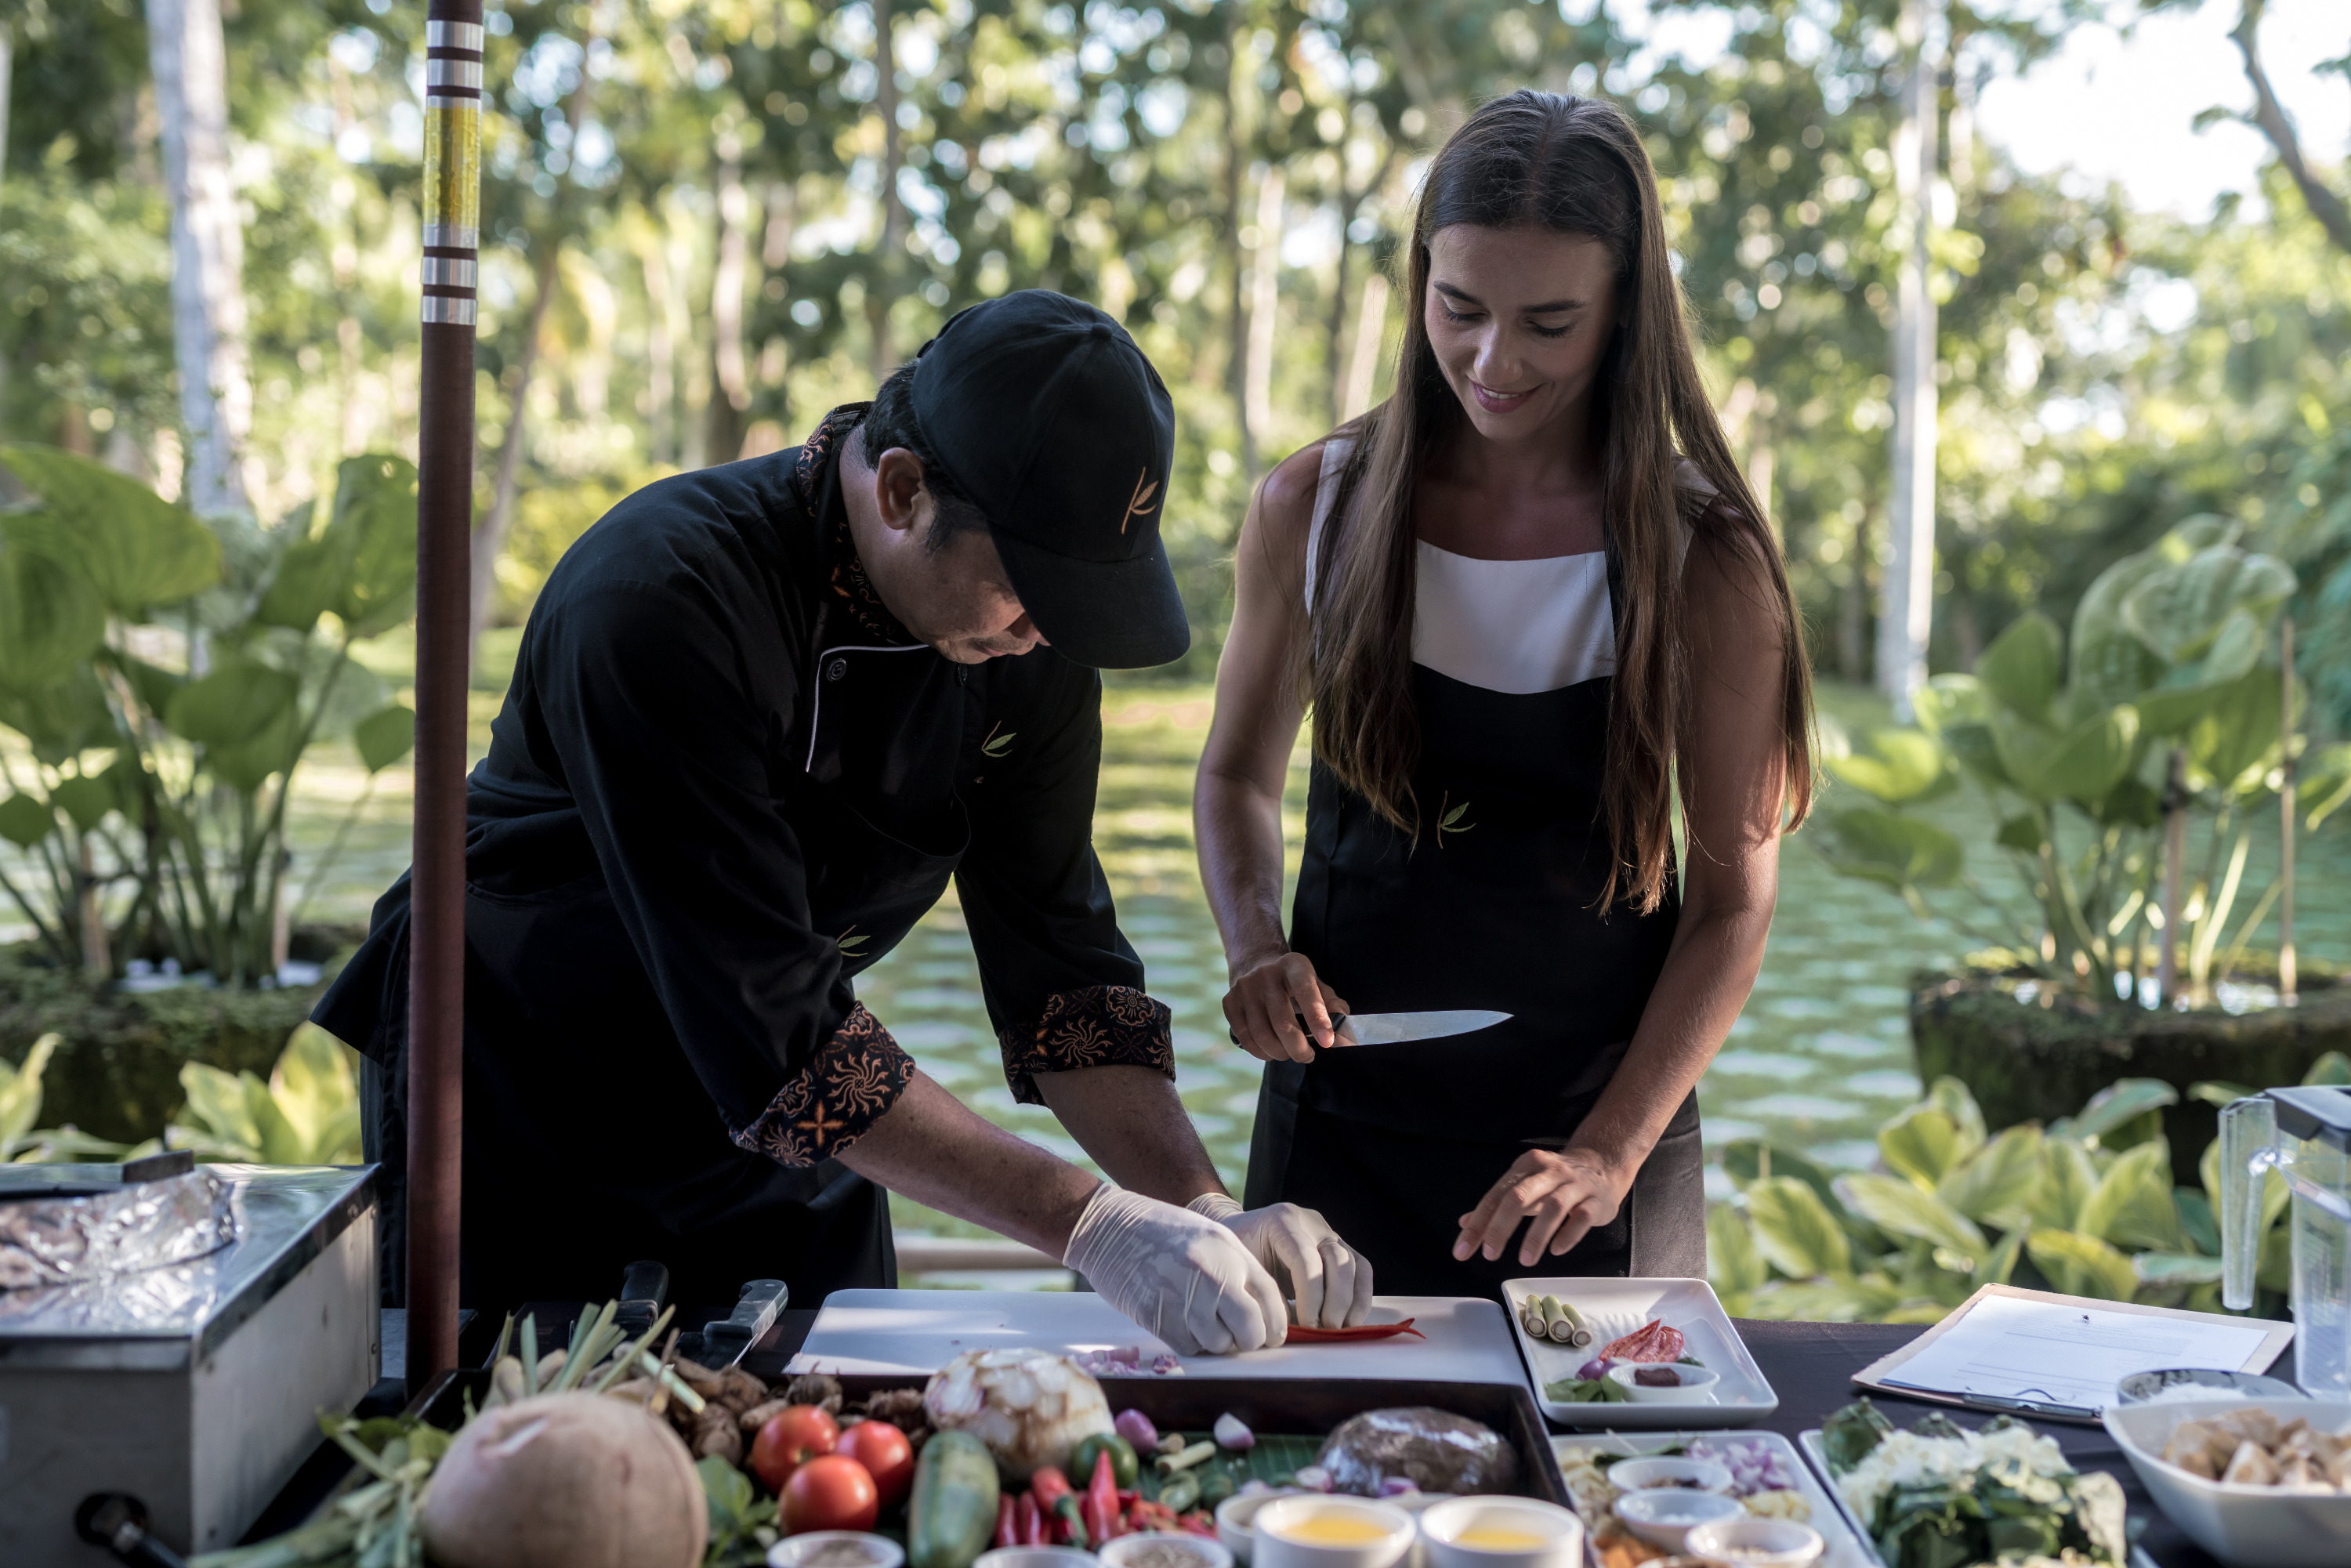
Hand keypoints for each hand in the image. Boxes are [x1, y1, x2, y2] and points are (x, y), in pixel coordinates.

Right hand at [1062, 1184, 1288, 1354]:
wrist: (1109, 1227)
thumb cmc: (1162, 1231)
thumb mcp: (1210, 1237)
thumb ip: (1237, 1269)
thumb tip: (1262, 1311)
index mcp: (1229, 1252)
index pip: (1271, 1300)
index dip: (1277, 1325)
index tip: (1271, 1335)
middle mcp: (1212, 1275)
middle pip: (1251, 1330)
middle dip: (1248, 1340)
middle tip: (1238, 1336)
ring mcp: (1184, 1298)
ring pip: (1219, 1345)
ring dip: (1216, 1342)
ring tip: (1202, 1321)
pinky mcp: (1157, 1318)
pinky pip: (1188, 1347)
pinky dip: (1189, 1341)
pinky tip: (1178, 1319)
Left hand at [1189, 1194, 1374, 1328]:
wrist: (1241, 1232)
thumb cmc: (1237, 1253)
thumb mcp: (1242, 1268)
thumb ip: (1265, 1292)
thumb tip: (1291, 1327)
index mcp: (1283, 1220)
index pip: (1306, 1260)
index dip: (1311, 1297)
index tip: (1307, 1326)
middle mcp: (1311, 1222)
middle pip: (1337, 1261)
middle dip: (1335, 1302)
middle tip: (1325, 1330)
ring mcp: (1329, 1233)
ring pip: (1355, 1265)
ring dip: (1351, 1302)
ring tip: (1339, 1329)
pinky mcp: (1340, 1247)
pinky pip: (1361, 1270)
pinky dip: (1361, 1297)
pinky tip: (1351, 1321)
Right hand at [1222, 950, 1348, 1063]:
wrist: (1256, 964)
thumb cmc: (1294, 983)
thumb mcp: (1317, 985)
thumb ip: (1333, 1007)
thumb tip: (1343, 1035)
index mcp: (1294, 965)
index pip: (1306, 992)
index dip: (1318, 1019)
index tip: (1328, 1042)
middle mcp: (1266, 974)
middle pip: (1282, 1021)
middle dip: (1298, 1048)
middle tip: (1307, 1056)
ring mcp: (1244, 988)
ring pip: (1262, 1035)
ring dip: (1280, 1053)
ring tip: (1289, 1053)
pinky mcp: (1229, 1001)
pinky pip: (1245, 1038)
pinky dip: (1261, 1052)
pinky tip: (1271, 1050)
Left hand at [1454, 1147, 1636, 1267]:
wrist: (1601, 1167)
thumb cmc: (1555, 1182)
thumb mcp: (1524, 1186)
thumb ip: (1496, 1205)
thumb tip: (1464, 1223)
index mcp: (1526, 1166)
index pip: (1496, 1195)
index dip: (1478, 1223)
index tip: (1464, 1249)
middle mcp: (1549, 1172)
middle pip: (1519, 1197)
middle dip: (1501, 1227)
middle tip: (1489, 1254)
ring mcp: (1575, 1185)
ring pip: (1552, 1208)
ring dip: (1535, 1236)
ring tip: (1524, 1260)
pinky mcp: (1596, 1201)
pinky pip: (1581, 1217)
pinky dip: (1567, 1235)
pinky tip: (1556, 1250)